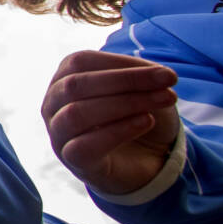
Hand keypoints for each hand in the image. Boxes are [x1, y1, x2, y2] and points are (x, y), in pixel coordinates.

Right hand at [41, 50, 180, 195]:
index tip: (167, 75)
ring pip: (76, 114)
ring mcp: (58, 133)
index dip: (122, 65)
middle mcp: (53, 104)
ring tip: (162, 103)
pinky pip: (83, 146)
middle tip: (169, 87)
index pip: (80, 62)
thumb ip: (142, 77)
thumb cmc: (138, 116)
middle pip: (75, 85)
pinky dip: (118, 132)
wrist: (144, 160)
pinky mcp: (73, 161)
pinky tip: (146, 122)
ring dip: (124, 105)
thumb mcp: (143, 89)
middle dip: (125, 82)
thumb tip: (158, 74)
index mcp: (64, 78)